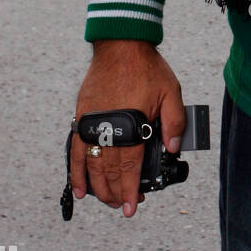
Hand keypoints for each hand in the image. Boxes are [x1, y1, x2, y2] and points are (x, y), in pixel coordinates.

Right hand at [69, 41, 185, 217]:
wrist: (121, 45)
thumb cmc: (146, 67)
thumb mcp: (171, 92)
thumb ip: (174, 121)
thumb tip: (174, 148)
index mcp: (131, 125)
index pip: (130, 168)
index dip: (131, 190)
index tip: (132, 206)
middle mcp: (108, 128)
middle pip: (110, 171)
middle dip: (117, 192)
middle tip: (123, 206)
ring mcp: (92, 124)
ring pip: (92, 166)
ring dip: (99, 187)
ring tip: (107, 200)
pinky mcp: (82, 117)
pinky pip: (75, 150)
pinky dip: (77, 171)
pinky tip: (81, 188)